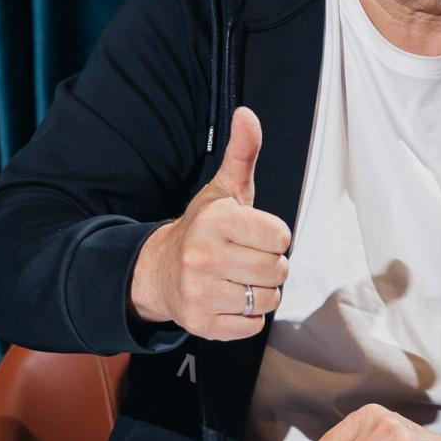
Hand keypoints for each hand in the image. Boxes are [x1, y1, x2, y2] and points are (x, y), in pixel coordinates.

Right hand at [129, 106, 291, 339]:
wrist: (159, 271)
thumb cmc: (204, 229)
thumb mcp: (224, 189)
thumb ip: (242, 153)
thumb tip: (247, 113)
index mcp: (215, 221)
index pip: (281, 237)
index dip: (273, 237)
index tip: (251, 234)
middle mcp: (203, 256)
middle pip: (279, 270)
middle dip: (270, 266)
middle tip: (245, 258)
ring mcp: (199, 292)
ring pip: (269, 300)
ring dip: (261, 292)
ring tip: (236, 278)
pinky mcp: (201, 324)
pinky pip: (252, 326)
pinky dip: (248, 317)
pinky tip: (228, 299)